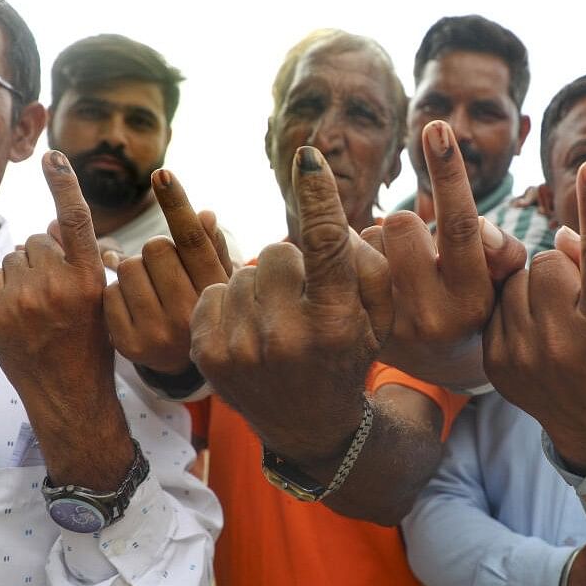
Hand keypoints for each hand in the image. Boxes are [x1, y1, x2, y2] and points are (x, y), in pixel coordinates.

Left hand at [0, 151, 132, 488]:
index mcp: (91, 280)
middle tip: (58, 288)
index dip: (64, 185)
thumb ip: (84, 260)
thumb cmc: (93, 345)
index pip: (76, 221)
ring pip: (17, 257)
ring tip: (41, 304)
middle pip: (40, 240)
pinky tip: (23, 312)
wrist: (68, 393)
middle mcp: (57, 285)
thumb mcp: (103, 300)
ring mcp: (24, 300)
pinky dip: (7, 287)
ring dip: (26, 271)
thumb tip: (58, 223)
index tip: (53, 156)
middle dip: (46, 255)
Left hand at [104, 169, 232, 374]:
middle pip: (155, 248)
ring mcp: (158, 331)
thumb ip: (211, 245)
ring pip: (128, 267)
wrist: (186, 366)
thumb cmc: (203, 308)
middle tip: (164, 270)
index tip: (162, 173)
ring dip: (134, 270)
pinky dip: (117, 293)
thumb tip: (205, 214)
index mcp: (215, 291)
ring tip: (150, 289)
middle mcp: (190, 312)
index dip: (177, 204)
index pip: (193, 240)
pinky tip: (134, 306)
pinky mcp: (129, 344)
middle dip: (155, 251)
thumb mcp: (218, 278)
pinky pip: (110, 293)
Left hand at [189, 145, 391, 467]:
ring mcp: (242, 348)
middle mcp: (288, 338)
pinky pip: (213, 290)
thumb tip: (327, 212)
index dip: (318, 196)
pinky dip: (231, 303)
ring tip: (276, 320)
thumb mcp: (378, 315)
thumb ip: (367, 261)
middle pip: (276, 252)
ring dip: (260, 286)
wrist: (310, 426)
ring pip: (242, 271)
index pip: (327, 246)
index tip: (309, 158)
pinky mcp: (207, 352)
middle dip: (291, 265)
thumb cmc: (348, 354)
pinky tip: (249, 330)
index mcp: (336, 324)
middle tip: (301, 297)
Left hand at [368, 120, 526, 388]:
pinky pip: (340, 262)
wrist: (435, 364)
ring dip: (380, 244)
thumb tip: (483, 232)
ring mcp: (386, 325)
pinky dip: (353, 261)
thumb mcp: (500, 279)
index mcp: (473, 300)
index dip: (449, 172)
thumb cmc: (473, 301)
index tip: (436, 126)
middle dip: (408, 224)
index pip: (462, 226)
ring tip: (398, 276)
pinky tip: (368, 288)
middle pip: (401, 223)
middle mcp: (430, 317)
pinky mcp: (351, 326)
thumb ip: (502, 252)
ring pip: (368, 239)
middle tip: (418, 252)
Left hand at [483, 160, 585, 474]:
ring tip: (552, 316)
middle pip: (548, 260)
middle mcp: (564, 343)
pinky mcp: (496, 360)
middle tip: (573, 297)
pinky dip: (514, 305)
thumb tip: (563, 230)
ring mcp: (524, 354)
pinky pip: (497, 301)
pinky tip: (532, 330)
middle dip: (561, 268)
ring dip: (534, 284)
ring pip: (519, 277)